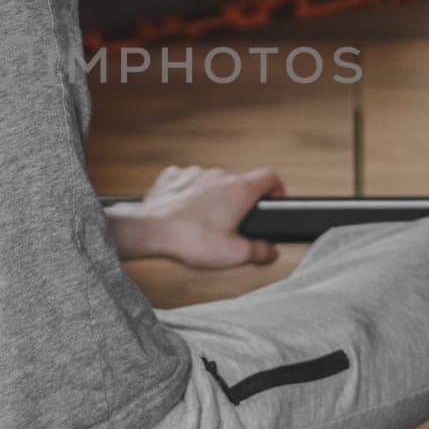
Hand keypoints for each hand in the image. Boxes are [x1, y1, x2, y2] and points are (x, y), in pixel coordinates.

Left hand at [109, 165, 285, 268]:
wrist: (150, 231)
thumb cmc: (192, 242)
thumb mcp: (235, 255)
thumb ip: (261, 252)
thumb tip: (272, 251)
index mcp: (239, 189)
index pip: (270, 177)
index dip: (277, 190)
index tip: (273, 204)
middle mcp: (219, 174)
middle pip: (240, 182)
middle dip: (241, 202)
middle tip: (234, 227)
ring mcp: (194, 173)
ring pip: (213, 182)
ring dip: (214, 198)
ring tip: (205, 224)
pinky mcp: (173, 177)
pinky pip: (188, 182)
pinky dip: (190, 195)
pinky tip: (185, 213)